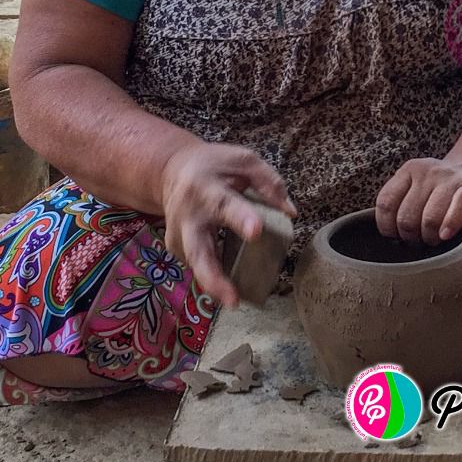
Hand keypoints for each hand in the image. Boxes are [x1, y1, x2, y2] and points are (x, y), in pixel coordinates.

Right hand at [159, 141, 295, 306]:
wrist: (171, 171)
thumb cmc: (214, 166)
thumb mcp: (243, 160)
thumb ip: (269, 182)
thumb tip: (290, 212)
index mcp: (206, 189)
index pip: (225, 205)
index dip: (240, 219)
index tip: (256, 231)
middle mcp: (188, 216)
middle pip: (197, 252)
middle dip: (213, 278)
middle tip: (233, 300)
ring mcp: (179, 236)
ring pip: (197, 266)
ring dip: (215, 285)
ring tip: (234, 300)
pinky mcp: (178, 250)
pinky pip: (199, 266)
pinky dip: (213, 278)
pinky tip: (227, 287)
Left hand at [375, 157, 461, 243]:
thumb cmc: (444, 192)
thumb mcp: (419, 189)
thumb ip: (401, 204)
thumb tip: (388, 236)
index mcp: (409, 171)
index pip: (385, 203)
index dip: (388, 228)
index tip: (397, 237)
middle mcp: (428, 171)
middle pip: (406, 217)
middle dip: (411, 237)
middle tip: (420, 240)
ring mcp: (451, 179)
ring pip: (429, 219)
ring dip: (430, 237)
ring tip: (435, 239)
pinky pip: (457, 210)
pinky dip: (450, 226)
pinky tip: (447, 235)